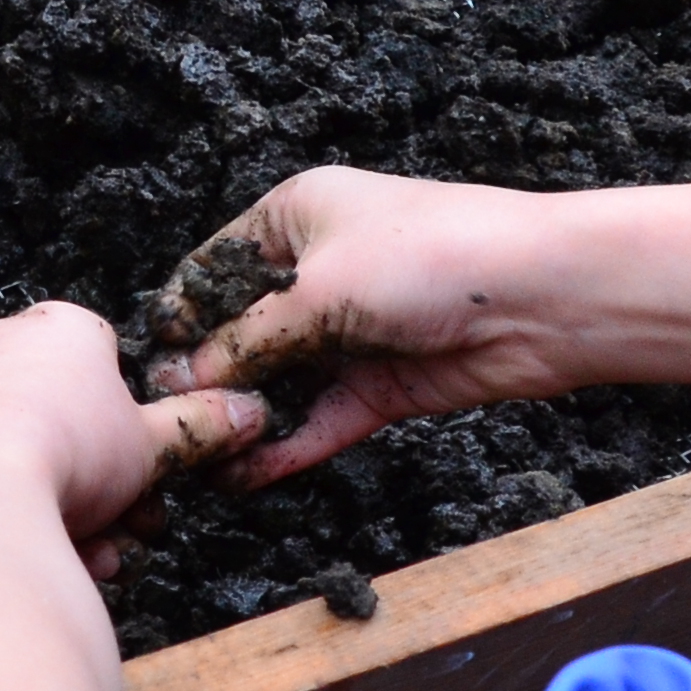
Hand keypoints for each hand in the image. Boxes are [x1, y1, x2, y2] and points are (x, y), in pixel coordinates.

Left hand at [0, 303, 268, 569]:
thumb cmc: (67, 449)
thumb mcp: (154, 443)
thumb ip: (199, 426)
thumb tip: (251, 412)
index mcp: (56, 329)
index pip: (104, 355)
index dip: (130, 415)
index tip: (144, 460)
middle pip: (65, 417)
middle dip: (106, 479)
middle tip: (135, 522)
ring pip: (23, 458)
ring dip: (69, 510)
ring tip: (97, 554)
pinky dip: (14, 518)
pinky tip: (44, 557)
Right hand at [148, 171, 594, 478]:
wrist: (542, 298)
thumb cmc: (429, 258)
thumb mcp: (317, 290)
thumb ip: (246, 340)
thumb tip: (184, 380)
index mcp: (295, 215)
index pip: (213, 267)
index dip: (181, 317)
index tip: (147, 368)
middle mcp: (318, 269)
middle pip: (242, 330)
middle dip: (209, 377)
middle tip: (173, 425)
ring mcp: (351, 328)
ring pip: (282, 380)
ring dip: (249, 418)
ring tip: (206, 460)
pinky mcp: (382, 381)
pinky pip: (322, 417)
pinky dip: (290, 445)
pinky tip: (251, 475)